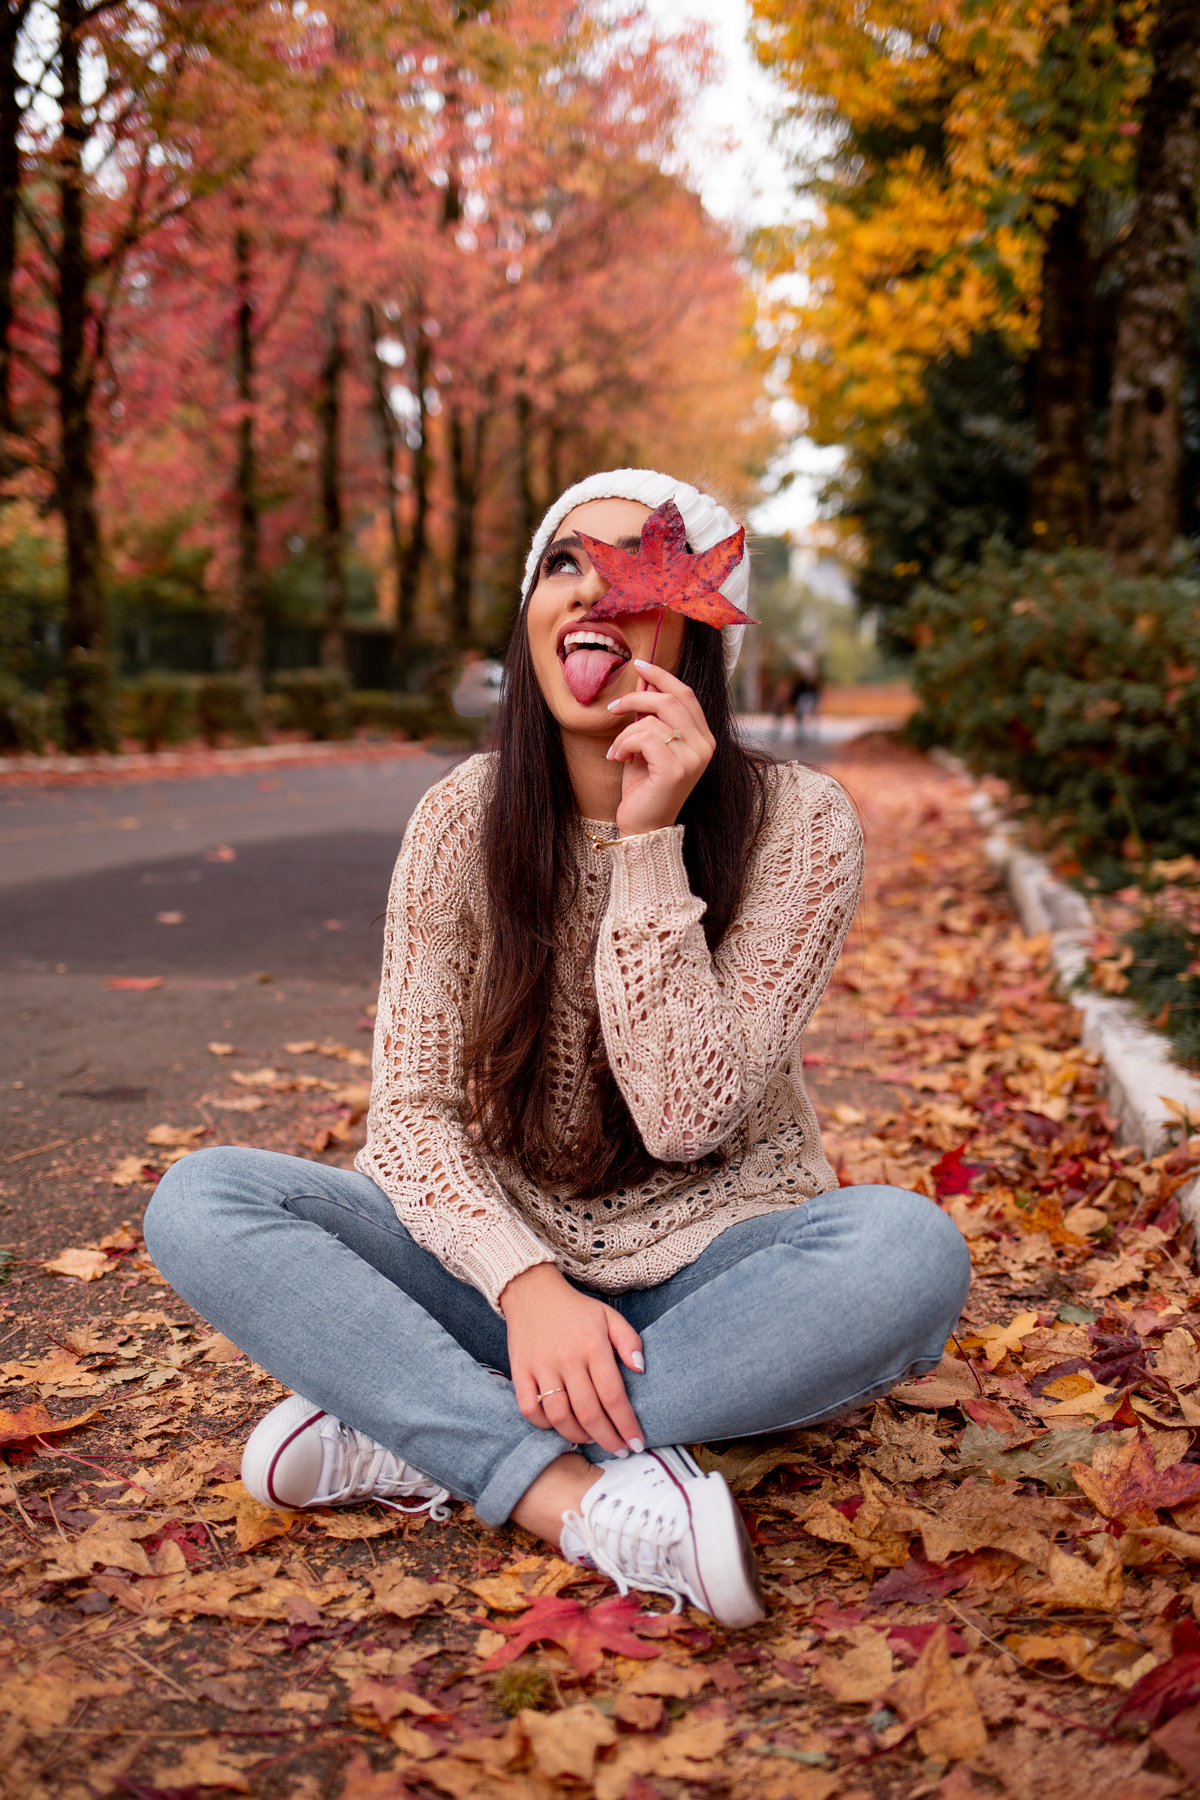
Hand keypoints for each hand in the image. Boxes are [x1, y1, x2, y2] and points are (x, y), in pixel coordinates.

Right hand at [499, 1263, 644, 1454]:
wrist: (532, 1292)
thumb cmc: (576, 1309)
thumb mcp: (609, 1316)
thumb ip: (629, 1340)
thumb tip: (641, 1369)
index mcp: (593, 1345)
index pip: (613, 1395)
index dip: (626, 1424)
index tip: (636, 1442)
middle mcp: (567, 1358)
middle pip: (589, 1412)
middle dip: (608, 1438)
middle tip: (619, 1450)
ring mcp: (541, 1366)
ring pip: (560, 1416)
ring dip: (578, 1436)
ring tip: (592, 1440)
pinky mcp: (520, 1371)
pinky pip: (530, 1408)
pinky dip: (544, 1425)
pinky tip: (559, 1426)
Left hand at [605, 659, 714, 837]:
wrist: (643, 825)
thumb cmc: (644, 785)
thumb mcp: (647, 743)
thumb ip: (650, 714)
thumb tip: (642, 680)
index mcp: (703, 737)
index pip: (686, 694)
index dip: (662, 676)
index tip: (640, 665)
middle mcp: (704, 746)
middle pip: (671, 700)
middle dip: (637, 697)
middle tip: (614, 707)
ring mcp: (693, 759)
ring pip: (652, 721)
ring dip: (624, 733)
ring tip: (617, 750)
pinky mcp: (675, 770)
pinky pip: (644, 738)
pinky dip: (624, 745)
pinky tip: (618, 758)